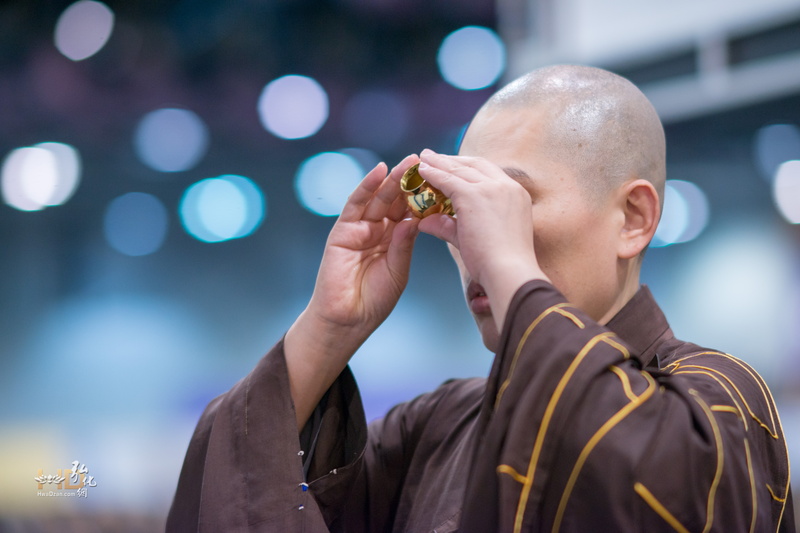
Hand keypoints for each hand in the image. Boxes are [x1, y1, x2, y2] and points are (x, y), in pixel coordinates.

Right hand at [307, 155, 419, 336]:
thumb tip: (415, 218)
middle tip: (428, 162)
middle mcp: (378, 230)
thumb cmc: (375, 300)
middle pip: (396, 200)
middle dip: (411, 181)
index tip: (443, 180)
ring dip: (393, 179)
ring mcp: (360, 228)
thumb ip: (404, 244)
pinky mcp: (343, 230)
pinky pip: (355, 204)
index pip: (411, 211)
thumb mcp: (398, 270)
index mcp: (394, 239)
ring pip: (379, 198)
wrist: (348, 320)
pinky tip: (379, 171)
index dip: (425, 196)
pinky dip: (366, 186)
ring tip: (410, 162)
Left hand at [416, 149, 546, 327]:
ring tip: (423, 158)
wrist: (509, 274)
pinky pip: (448, 179)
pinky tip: (421, 171)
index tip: (452, 166)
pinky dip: (433, 173)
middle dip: (452, 160)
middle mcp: (507, 187)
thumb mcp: (474, 238)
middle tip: (433, 156)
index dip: (468, 168)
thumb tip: (424, 221)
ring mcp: (492, 188)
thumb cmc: (498, 265)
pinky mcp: (474, 195)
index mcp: (516, 195)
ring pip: (461, 169)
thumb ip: (449, 226)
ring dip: (440, 162)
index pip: (489, 173)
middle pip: (475, 165)